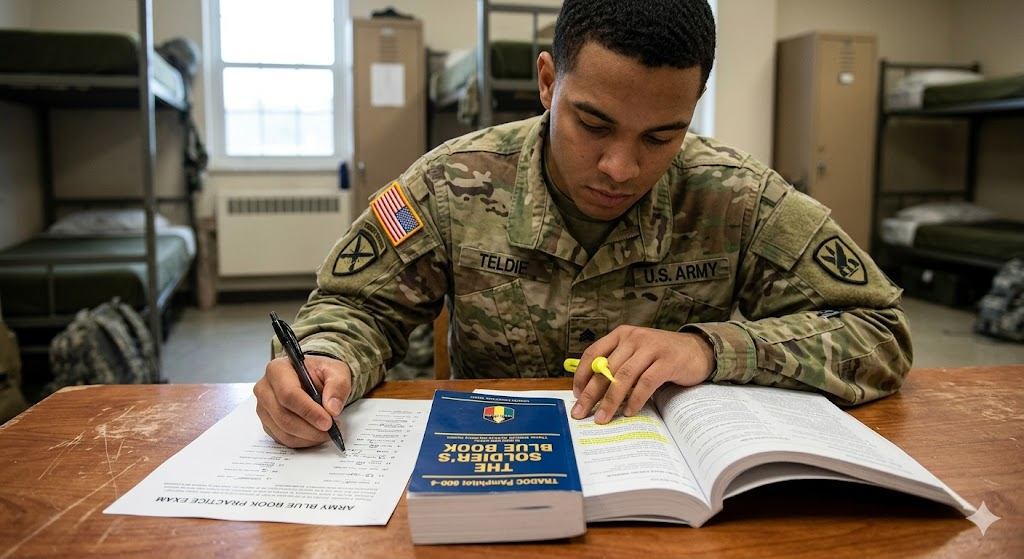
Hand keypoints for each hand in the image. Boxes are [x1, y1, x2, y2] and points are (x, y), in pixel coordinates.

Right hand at [254, 355, 352, 447]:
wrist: (312, 379)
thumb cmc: (320, 373)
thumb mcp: (336, 371)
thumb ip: (338, 386)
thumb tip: (332, 408)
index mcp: (278, 369)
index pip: (288, 394)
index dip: (308, 411)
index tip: (327, 422)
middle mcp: (265, 388)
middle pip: (283, 416)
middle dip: (310, 428)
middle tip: (331, 430)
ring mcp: (264, 408)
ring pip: (283, 431)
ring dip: (309, 437)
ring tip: (328, 432)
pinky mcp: (267, 423)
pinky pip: (283, 439)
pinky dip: (303, 441)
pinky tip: (316, 434)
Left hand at [571, 326, 714, 423]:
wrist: (697, 350)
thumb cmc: (661, 356)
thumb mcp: (636, 354)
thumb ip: (617, 365)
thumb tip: (592, 390)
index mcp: (622, 335)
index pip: (594, 353)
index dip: (582, 375)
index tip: (576, 395)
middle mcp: (634, 338)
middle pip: (606, 368)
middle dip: (591, 393)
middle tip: (581, 412)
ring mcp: (651, 348)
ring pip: (624, 376)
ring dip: (611, 400)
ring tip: (602, 418)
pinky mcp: (667, 361)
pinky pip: (646, 382)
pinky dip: (635, 399)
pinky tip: (629, 412)